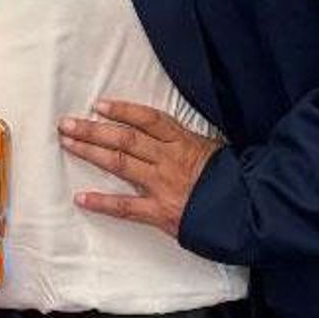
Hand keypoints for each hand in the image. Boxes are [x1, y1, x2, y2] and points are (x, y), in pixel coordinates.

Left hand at [58, 100, 221, 237]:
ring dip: (90, 152)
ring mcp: (163, 185)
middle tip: (66, 123)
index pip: (147, 120)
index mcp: (183, 142)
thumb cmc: (235, 180)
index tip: (98, 105)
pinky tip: (82, 198)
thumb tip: (161, 132)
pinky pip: (126, 207)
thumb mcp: (214, 149)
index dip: (122, 110)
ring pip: (120, 163)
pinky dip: (102, 203)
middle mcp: (168, 160)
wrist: (252, 212)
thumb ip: (186, 140)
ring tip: (68, 143)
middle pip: (124, 138)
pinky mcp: (161, 212)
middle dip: (92, 129)